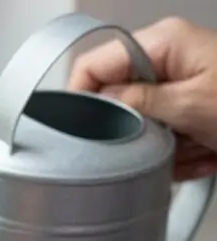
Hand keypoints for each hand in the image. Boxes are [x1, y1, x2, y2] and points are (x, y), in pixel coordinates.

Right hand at [68, 17, 216, 180]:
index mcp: (162, 43)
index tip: (77, 129)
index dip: (80, 97)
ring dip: (166, 147)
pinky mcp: (189, 109)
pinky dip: (183, 154)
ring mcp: (178, 84)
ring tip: (196, 150)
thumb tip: (98, 105)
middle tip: (157, 143)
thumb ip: (135, 102)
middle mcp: (166, 59)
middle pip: (117, 100)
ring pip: (142, 125)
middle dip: (136, 131)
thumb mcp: (191, 105)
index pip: (93, 64)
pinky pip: (166, 137)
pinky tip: (205, 156)